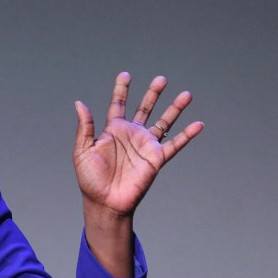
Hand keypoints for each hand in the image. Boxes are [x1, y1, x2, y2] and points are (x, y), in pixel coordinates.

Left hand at [73, 72, 204, 216]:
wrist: (105, 202)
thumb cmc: (90, 179)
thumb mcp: (82, 151)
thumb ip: (85, 127)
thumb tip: (79, 103)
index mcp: (112, 131)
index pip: (118, 104)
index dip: (122, 89)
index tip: (126, 75)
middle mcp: (131, 135)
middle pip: (144, 108)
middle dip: (153, 94)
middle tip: (161, 79)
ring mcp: (145, 146)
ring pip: (163, 122)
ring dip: (174, 109)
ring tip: (186, 94)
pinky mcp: (156, 159)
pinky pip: (175, 144)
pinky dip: (187, 135)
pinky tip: (199, 124)